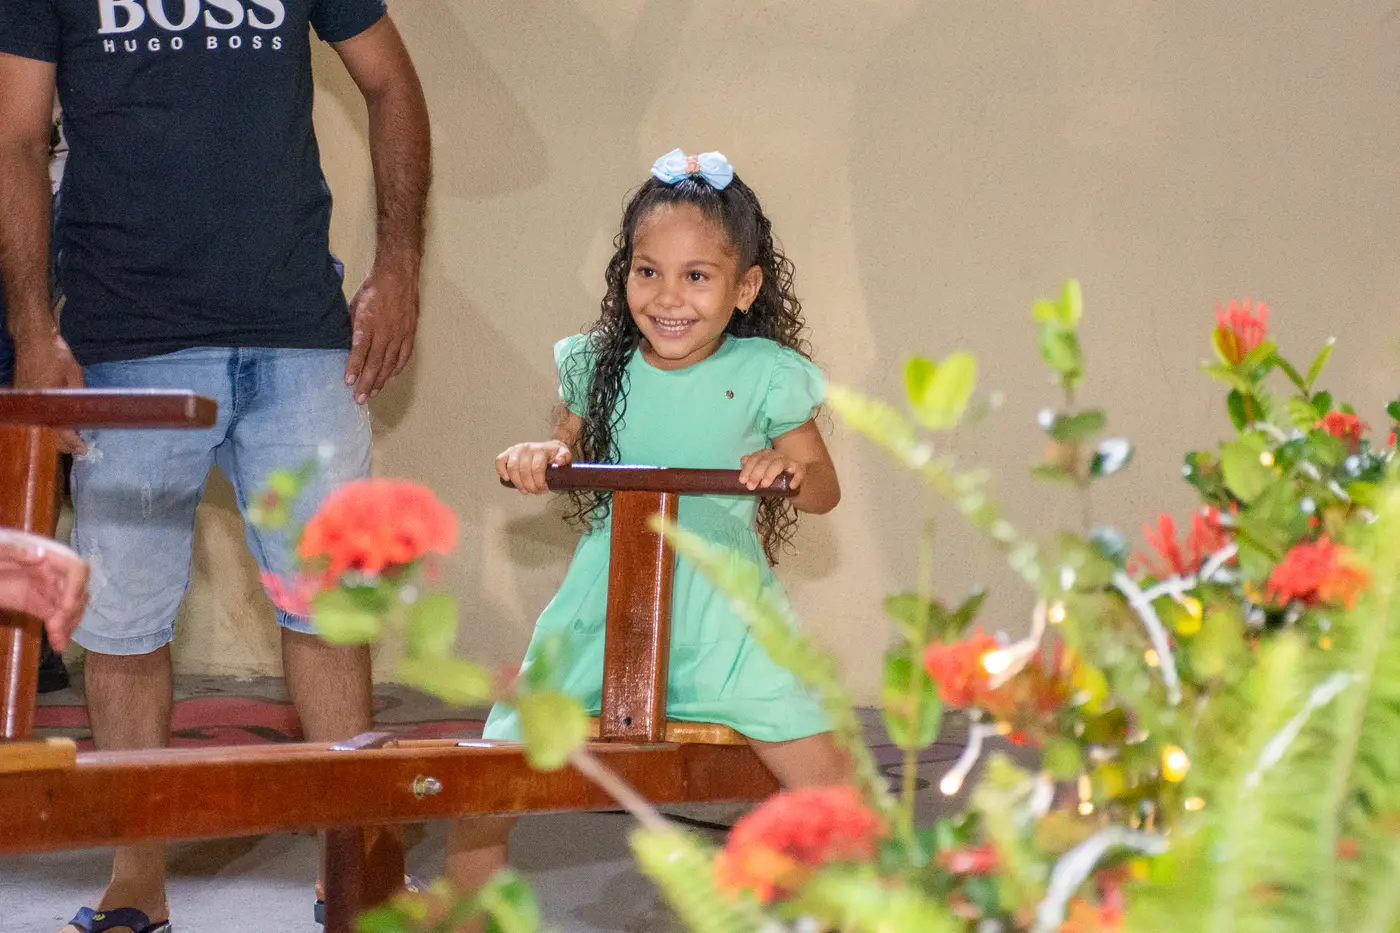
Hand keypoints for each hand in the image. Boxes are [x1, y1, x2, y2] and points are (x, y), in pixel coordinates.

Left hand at [0, 530, 87, 650]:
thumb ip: (13, 550)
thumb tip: (40, 556)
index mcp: (45, 556)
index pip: (75, 569)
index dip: (76, 587)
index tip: (65, 607)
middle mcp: (52, 573)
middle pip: (76, 592)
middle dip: (71, 612)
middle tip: (56, 630)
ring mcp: (45, 590)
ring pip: (70, 608)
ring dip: (68, 625)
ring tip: (58, 642)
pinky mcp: (37, 605)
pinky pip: (55, 618)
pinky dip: (60, 631)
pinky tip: (58, 644)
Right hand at [12, 329, 85, 453]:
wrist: (32, 339)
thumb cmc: (56, 354)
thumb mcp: (74, 375)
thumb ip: (76, 395)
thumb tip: (81, 412)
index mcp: (47, 401)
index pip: (60, 431)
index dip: (72, 442)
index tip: (83, 448)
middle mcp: (32, 405)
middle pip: (46, 435)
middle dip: (63, 444)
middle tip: (78, 448)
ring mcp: (24, 402)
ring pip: (38, 428)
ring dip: (53, 437)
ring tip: (69, 442)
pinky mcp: (21, 397)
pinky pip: (33, 419)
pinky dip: (44, 426)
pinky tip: (54, 428)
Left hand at [345, 262, 419, 403]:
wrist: (398, 276)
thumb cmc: (373, 289)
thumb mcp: (355, 306)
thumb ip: (352, 327)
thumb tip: (346, 345)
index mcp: (368, 323)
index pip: (360, 350)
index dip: (354, 367)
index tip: (349, 382)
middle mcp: (385, 332)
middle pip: (375, 363)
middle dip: (367, 382)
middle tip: (359, 399)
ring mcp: (399, 335)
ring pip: (389, 364)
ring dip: (380, 381)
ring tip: (372, 394)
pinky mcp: (409, 334)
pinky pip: (403, 357)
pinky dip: (396, 370)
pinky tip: (389, 378)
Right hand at [496, 441, 571, 494]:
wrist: (548, 446)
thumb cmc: (555, 454)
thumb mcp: (564, 453)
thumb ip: (565, 457)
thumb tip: (559, 462)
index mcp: (540, 450)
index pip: (537, 469)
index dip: (539, 483)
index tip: (543, 490)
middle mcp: (527, 448)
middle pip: (524, 472)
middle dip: (530, 486)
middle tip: (535, 492)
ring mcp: (516, 450)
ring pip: (512, 469)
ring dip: (518, 483)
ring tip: (524, 490)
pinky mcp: (508, 452)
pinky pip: (500, 461)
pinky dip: (501, 471)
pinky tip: (507, 479)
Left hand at [739, 449, 804, 490]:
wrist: (793, 484)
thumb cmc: (774, 478)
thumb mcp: (761, 475)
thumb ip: (752, 468)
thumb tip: (743, 460)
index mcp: (766, 455)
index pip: (755, 458)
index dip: (748, 468)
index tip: (742, 480)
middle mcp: (777, 455)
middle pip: (765, 461)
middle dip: (756, 473)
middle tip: (750, 486)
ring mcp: (789, 461)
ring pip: (779, 463)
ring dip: (770, 473)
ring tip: (764, 485)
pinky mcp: (800, 469)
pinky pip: (799, 472)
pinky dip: (795, 478)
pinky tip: (791, 486)